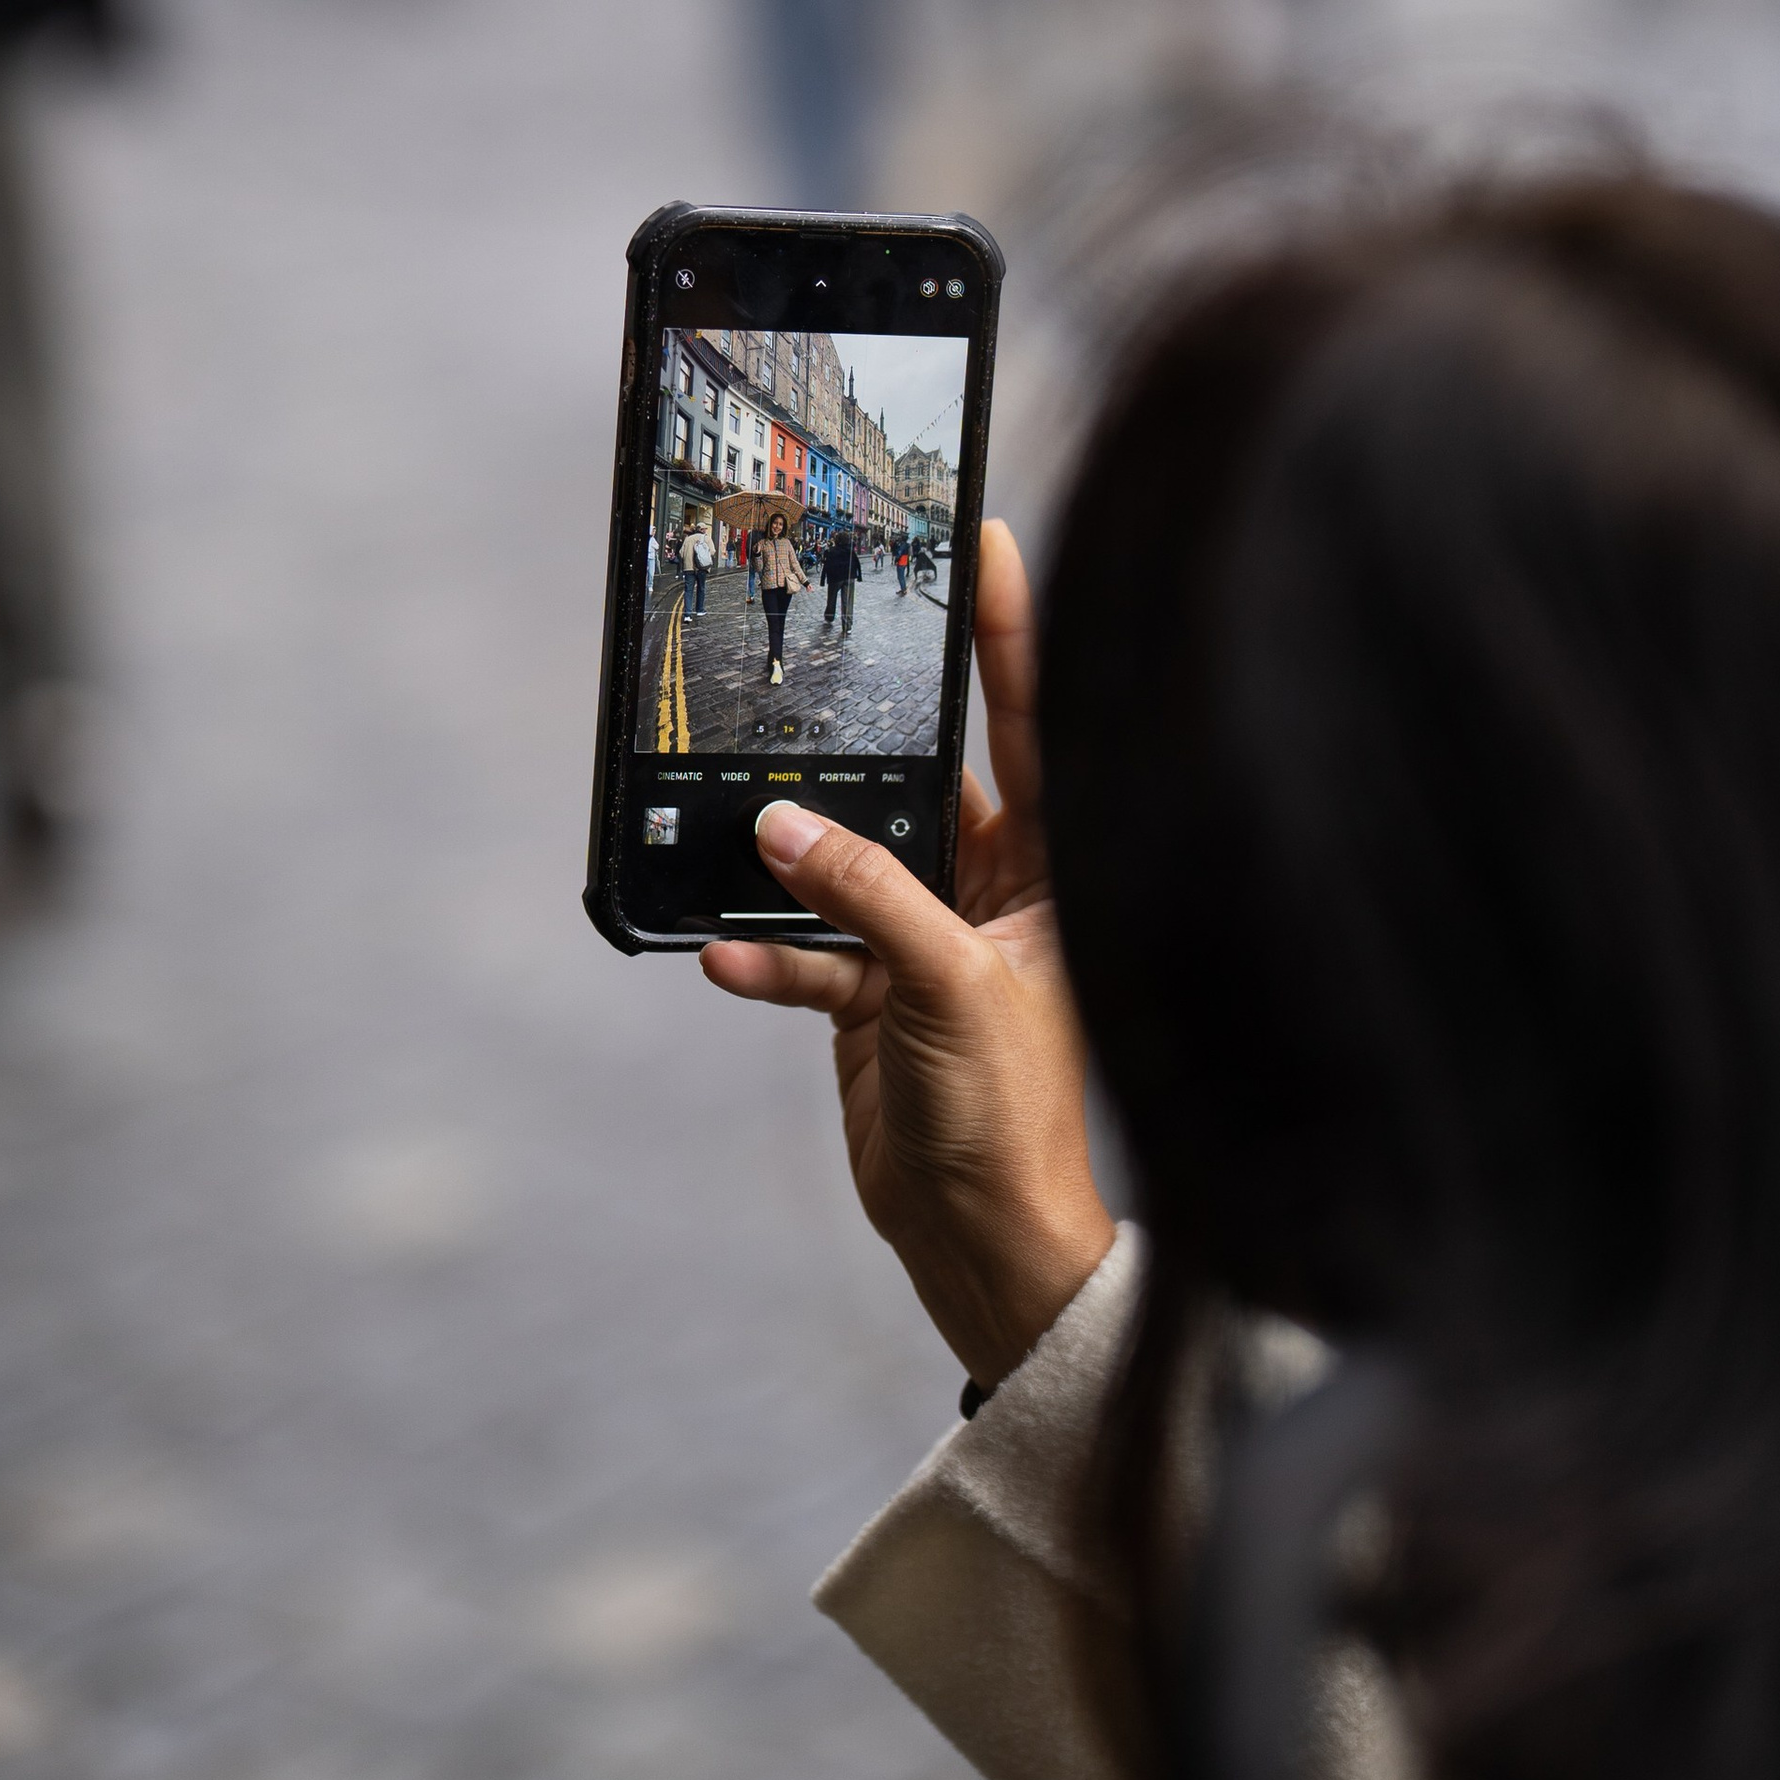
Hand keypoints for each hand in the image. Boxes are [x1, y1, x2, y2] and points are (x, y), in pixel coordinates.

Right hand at [701, 520, 1116, 1389]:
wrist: (980, 1242)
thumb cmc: (1009, 1116)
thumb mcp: (947, 986)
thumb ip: (868, 898)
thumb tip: (780, 828)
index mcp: (1052, 871)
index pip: (1034, 722)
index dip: (1010, 628)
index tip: (983, 537)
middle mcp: (993, 890)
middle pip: (929, 777)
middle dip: (874, 727)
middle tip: (830, 632)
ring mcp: (927, 938)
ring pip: (846, 863)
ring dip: (794, 862)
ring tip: (744, 838)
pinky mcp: (871, 995)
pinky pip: (806, 950)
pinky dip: (766, 955)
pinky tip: (727, 957)